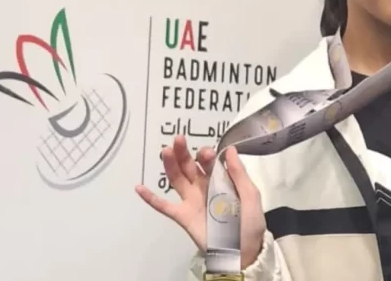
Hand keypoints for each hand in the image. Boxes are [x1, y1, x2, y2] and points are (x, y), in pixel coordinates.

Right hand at [135, 135, 266, 268]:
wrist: (243, 251)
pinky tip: (139, 187)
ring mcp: (191, 200)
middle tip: (179, 139)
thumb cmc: (249, 222)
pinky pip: (164, 206)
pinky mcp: (183, 216)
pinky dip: (151, 198)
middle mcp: (203, 186)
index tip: (207, 153)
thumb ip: (239, 173)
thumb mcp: (250, 195)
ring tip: (166, 151)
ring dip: (170, 165)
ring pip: (177, 179)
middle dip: (184, 152)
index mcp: (220, 179)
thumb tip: (230, 149)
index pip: (208, 162)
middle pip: (189, 165)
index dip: (206, 155)